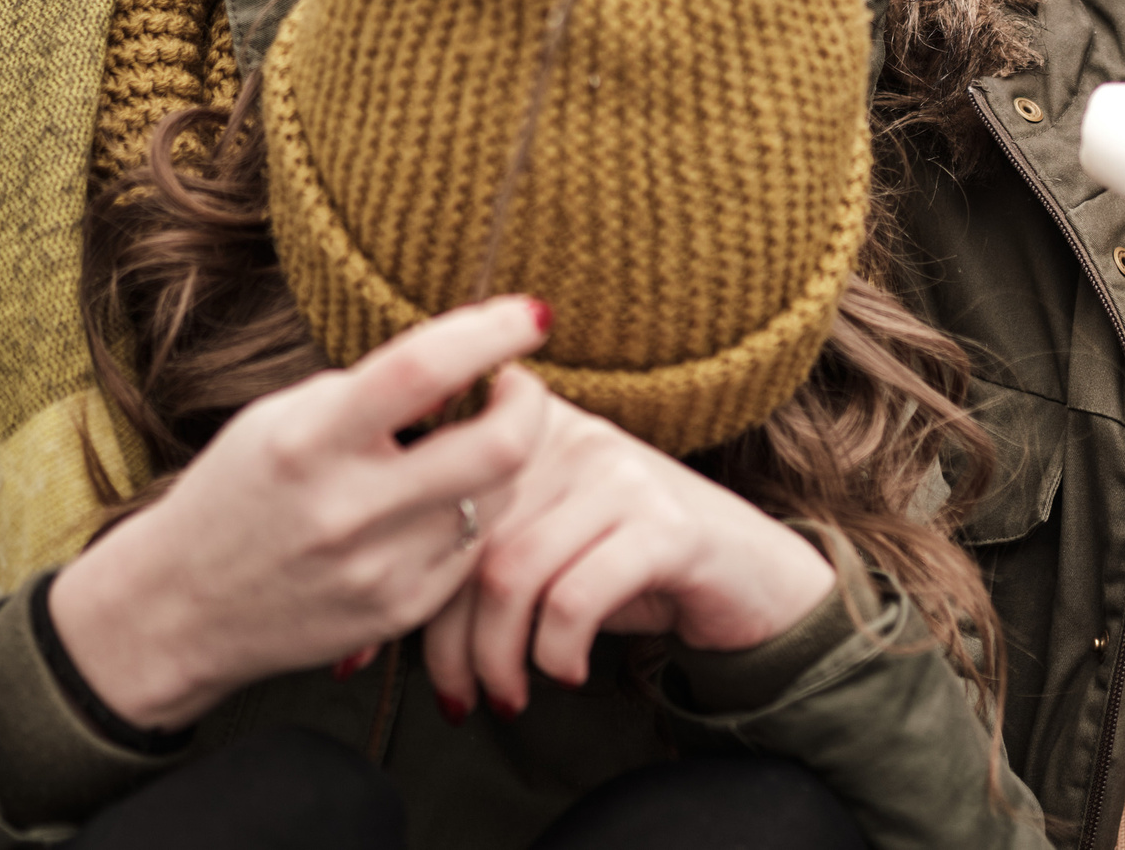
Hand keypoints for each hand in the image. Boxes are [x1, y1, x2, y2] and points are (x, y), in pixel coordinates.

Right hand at [49, 295, 551, 728]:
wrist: (178, 609)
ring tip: (473, 440)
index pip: (424, 369)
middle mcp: (348, 509)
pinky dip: (476, 513)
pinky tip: (443, 500)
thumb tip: (469, 358)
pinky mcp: (399, 612)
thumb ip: (370, 390)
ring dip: (506, 459)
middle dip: (530, 402)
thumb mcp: (281, 418)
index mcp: (308, 441)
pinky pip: (476, 548)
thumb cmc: (236, 491)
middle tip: (516, 384)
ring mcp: (378, 569)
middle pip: (500, 448)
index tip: (532, 313)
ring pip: (501, 497)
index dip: (493, 333)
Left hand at [419, 369, 835, 720]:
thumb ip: (475, 552)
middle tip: (459, 699)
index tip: (379, 660)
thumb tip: (371, 622)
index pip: (434, 502)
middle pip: (465, 544)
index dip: (399, 587)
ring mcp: (621, 474)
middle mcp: (573, 434)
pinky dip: (556, 652)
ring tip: (511, 696)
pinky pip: (574, 599)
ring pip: (511, 576)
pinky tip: (566, 673)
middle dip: (446, 643)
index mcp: (529, 427)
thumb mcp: (547, 543)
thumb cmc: (630, 566)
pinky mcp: (666, 524)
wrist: (753, 575)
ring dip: (499, 659)